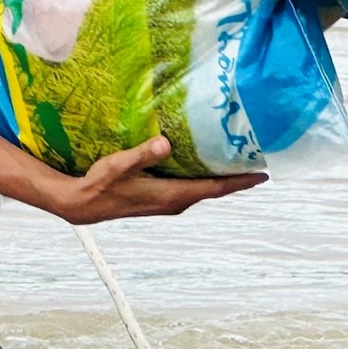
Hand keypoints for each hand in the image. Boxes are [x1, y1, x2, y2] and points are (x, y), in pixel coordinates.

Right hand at [46, 136, 266, 224]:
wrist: (84, 205)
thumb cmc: (101, 184)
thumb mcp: (119, 166)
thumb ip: (143, 154)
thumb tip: (165, 144)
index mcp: (172, 195)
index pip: (215, 188)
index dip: (240, 181)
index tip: (263, 174)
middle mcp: (175, 202)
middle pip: (215, 189)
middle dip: (237, 176)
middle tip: (257, 157)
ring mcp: (170, 202)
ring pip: (204, 188)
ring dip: (222, 176)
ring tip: (238, 158)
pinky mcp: (162, 198)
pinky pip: (193, 187)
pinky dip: (205, 176)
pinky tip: (207, 162)